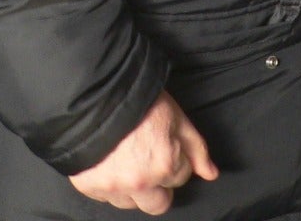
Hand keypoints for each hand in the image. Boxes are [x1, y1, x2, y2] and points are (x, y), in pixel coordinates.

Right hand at [69, 91, 217, 214]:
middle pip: (158, 205)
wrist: (97, 96)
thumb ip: (197, 150)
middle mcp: (139, 183)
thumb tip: (211, 174)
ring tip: (128, 160)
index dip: (176, 160)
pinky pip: (105, 197)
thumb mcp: (177, 119)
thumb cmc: (140, 103)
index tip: (166, 146)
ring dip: (134, 188)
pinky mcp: (89, 187)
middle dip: (159, 187)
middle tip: (151, 162)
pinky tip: (110, 162)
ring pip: (131, 203)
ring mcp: (111, 187)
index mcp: (164, 166)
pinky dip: (110, 184)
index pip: (181, 178)